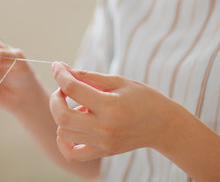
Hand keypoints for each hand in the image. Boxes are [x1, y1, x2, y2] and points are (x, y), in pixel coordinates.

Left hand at [49, 62, 173, 161]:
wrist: (163, 125)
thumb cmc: (143, 98)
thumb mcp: (119, 81)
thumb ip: (89, 77)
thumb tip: (64, 70)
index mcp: (110, 105)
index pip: (73, 89)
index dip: (60, 74)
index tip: (57, 66)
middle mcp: (104, 127)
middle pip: (62, 115)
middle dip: (56, 97)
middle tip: (64, 88)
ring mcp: (102, 143)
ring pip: (63, 133)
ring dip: (62, 115)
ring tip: (78, 106)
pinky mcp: (102, 152)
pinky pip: (72, 154)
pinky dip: (64, 141)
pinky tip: (70, 127)